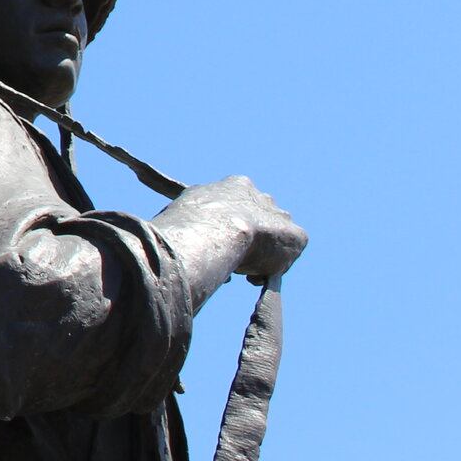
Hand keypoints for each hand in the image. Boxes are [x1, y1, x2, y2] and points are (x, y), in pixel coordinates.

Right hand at [169, 175, 306, 281]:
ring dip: (261, 253)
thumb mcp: (180, 208)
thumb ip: (183, 210)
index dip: (225, 225)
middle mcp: (262, 197)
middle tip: (233, 258)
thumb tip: (164, 206)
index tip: (218, 242)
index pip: (234, 203)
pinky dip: (275, 266)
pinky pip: (288, 254)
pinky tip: (256, 275)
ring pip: (274, 237)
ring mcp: (281, 216)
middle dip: (248, 238)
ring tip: (243, 271)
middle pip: (258, 219)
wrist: (220, 229)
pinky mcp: (297, 237)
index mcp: (236, 185)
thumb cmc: (191, 221)